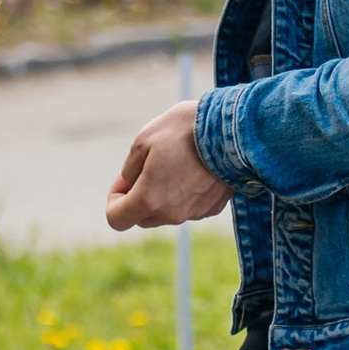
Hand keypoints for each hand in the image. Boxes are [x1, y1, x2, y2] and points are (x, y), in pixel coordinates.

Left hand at [105, 100, 231, 230]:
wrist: (234, 130)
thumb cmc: (184, 130)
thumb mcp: (143, 140)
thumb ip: (129, 170)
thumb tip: (128, 185)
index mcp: (149, 199)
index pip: (116, 219)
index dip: (114, 199)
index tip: (125, 180)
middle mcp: (171, 214)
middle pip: (142, 217)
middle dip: (138, 197)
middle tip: (147, 167)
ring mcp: (194, 213)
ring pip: (166, 213)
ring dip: (162, 195)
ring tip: (175, 163)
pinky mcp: (212, 208)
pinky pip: (188, 207)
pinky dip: (185, 193)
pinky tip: (195, 168)